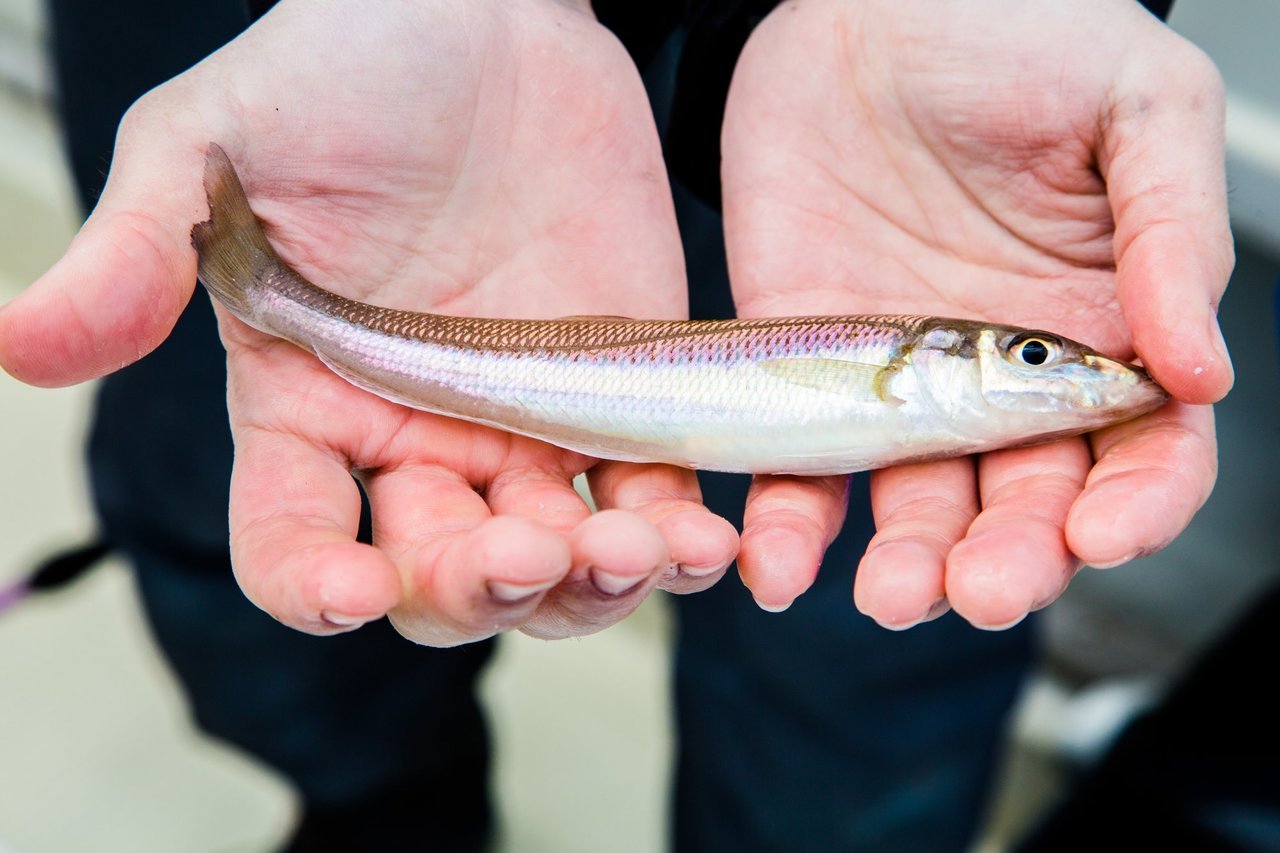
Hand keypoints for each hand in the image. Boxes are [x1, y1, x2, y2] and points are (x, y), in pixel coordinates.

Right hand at [0, 0, 736, 643]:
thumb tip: (16, 345)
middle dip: (477, 588)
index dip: (311, 584)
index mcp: (305, 404)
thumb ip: (140, 254)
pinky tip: (708, 540)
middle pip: (437, 577)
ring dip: (594, 587)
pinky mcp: (614, 399)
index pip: (292, 539)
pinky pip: (647, 496)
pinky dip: (678, 534)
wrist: (489, 15)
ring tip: (637, 554)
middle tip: (524, 553)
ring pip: (554, 565)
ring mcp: (519, 429)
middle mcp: (411, 439)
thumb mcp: (213, 146)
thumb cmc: (342, 69)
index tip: (349, 592)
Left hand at [720, 0, 1229, 627]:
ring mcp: (905, 380)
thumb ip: (1171, 234)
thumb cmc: (1018, 33)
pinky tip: (780, 565)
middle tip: (983, 590)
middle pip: (1023, 500)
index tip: (1102, 531)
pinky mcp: (812, 365)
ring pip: (916, 504)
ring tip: (890, 597)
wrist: (869, 4)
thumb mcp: (1135, 108)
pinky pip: (803, 462)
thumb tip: (1200, 368)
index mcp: (1100, 326)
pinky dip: (791, 523)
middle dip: (1011, 557)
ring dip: (907, 564)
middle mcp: (1005, 374)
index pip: (1140, 451)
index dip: (1133, 504)